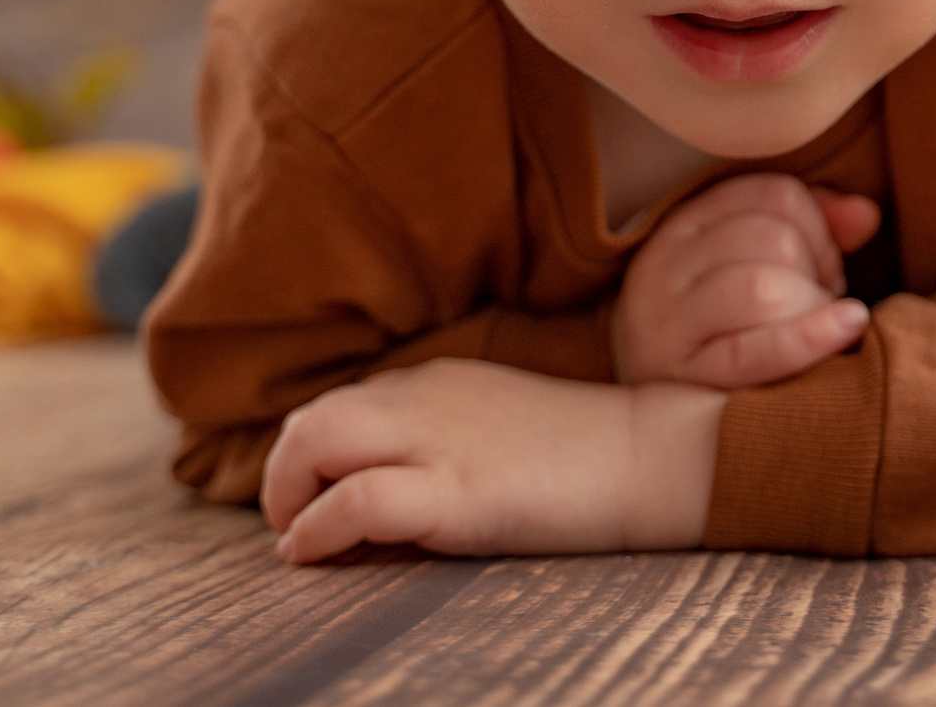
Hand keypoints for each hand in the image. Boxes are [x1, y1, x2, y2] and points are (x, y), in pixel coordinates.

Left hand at [263, 359, 722, 562]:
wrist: (651, 457)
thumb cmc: (586, 455)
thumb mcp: (498, 428)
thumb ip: (444, 439)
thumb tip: (390, 489)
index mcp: (436, 383)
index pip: (342, 406)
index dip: (314, 458)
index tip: (317, 502)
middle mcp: (425, 399)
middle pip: (312, 418)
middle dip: (285, 476)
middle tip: (295, 525)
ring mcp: (439, 442)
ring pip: (316, 440)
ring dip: (287, 495)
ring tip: (300, 541)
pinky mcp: (456, 490)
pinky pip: (356, 498)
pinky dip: (317, 527)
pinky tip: (314, 553)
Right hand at [610, 172, 882, 388]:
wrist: (657, 426)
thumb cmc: (724, 333)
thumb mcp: (754, 267)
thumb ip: (812, 229)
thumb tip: (866, 215)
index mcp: (681, 228)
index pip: (772, 194)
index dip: (819, 226)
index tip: (822, 265)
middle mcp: (662, 268)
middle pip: (772, 238)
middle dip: (818, 269)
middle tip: (819, 304)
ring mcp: (667, 326)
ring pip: (762, 289)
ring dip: (811, 307)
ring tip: (817, 328)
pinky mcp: (685, 381)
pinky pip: (754, 351)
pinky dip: (810, 337)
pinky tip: (847, 329)